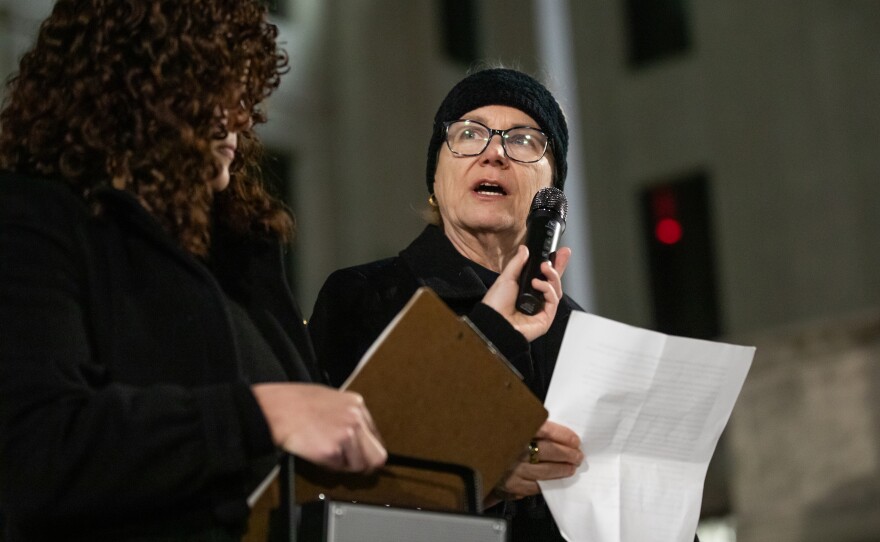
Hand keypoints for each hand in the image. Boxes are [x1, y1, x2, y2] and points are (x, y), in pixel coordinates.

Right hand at [252, 383, 386, 472]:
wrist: (276, 409)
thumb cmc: (294, 402)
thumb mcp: (329, 398)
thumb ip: (346, 415)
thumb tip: (355, 435)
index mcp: (356, 404)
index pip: (375, 436)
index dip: (367, 449)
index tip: (362, 456)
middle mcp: (356, 418)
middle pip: (378, 455)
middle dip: (365, 464)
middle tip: (350, 466)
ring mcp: (347, 434)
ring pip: (360, 465)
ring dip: (344, 465)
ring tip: (326, 453)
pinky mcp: (333, 450)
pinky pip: (340, 468)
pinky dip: (329, 466)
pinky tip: (317, 454)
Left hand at [481, 245, 571, 341]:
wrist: (493, 321)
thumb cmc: (496, 305)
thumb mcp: (506, 278)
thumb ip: (517, 263)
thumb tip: (524, 249)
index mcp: (526, 290)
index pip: (544, 276)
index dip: (553, 265)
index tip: (558, 252)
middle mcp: (535, 300)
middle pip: (554, 282)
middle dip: (560, 267)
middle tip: (561, 255)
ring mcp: (541, 309)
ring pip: (556, 290)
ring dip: (552, 276)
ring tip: (543, 268)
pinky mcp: (546, 318)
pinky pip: (554, 300)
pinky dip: (548, 289)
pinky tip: (537, 284)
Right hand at [486, 420, 582, 505]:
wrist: (470, 457)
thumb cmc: (492, 438)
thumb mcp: (505, 424)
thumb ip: (527, 425)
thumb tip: (552, 431)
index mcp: (512, 429)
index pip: (545, 430)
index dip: (563, 435)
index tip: (574, 439)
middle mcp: (512, 449)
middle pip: (548, 450)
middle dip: (567, 454)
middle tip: (577, 455)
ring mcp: (512, 469)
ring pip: (545, 471)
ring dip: (561, 469)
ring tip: (571, 467)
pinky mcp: (510, 485)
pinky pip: (534, 485)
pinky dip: (547, 482)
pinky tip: (554, 478)